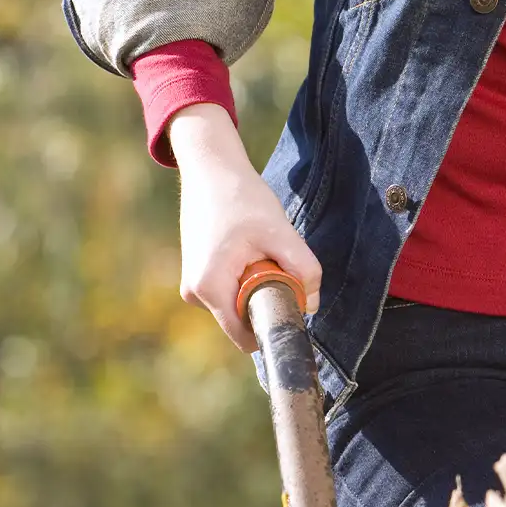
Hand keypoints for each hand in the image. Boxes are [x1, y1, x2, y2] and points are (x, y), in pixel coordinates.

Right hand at [169, 103, 321, 350]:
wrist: (211, 170)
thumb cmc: (240, 197)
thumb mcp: (279, 232)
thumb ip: (303, 269)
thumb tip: (312, 304)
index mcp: (209, 288)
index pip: (245, 336)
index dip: (274, 322)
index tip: (291, 297)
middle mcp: (194, 294)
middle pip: (244, 319)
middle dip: (266, 297)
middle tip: (272, 259)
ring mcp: (193, 287)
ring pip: (239, 304)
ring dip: (257, 284)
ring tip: (256, 248)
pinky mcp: (198, 278)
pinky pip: (232, 292)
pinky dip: (246, 276)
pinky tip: (245, 247)